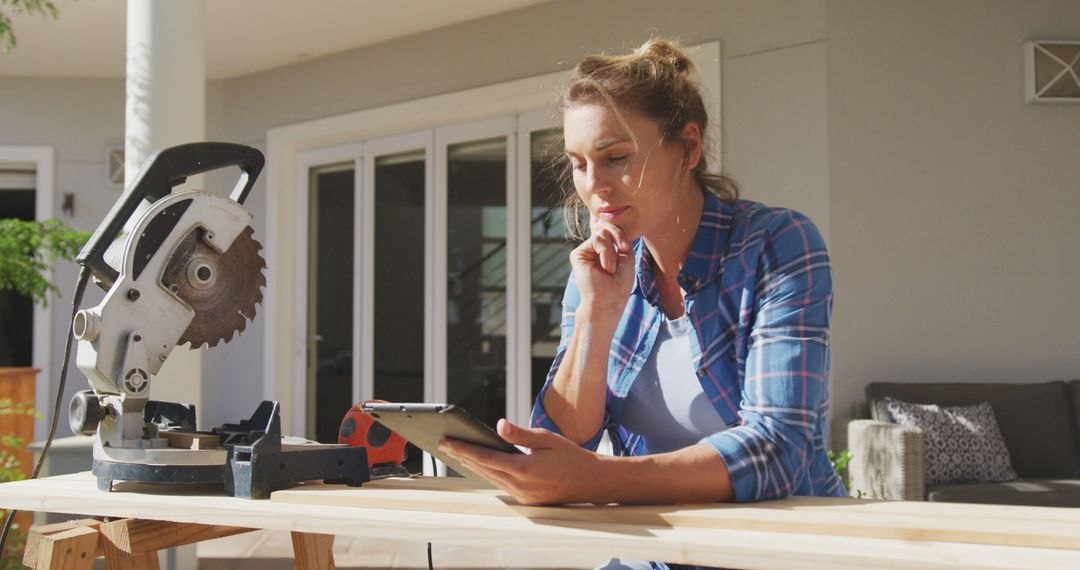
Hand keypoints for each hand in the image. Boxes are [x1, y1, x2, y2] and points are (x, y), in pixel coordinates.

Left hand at [438, 419, 601, 505]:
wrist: (590, 482)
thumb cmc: (570, 456)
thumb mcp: (547, 439)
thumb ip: (520, 434)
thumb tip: (497, 425)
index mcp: (524, 468)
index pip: (485, 457)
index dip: (463, 449)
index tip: (446, 441)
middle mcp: (520, 485)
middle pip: (482, 469)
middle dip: (462, 455)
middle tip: (444, 444)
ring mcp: (522, 495)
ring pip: (489, 478)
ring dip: (472, 465)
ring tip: (457, 452)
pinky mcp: (526, 500)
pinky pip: (500, 484)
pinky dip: (488, 472)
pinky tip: (480, 464)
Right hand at [570, 217, 635, 311]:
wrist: (609, 299)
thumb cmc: (620, 283)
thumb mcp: (626, 256)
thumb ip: (619, 238)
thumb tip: (605, 221)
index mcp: (605, 248)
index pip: (610, 228)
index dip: (619, 231)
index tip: (626, 246)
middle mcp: (594, 248)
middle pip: (606, 225)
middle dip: (619, 235)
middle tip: (624, 249)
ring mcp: (586, 250)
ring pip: (602, 232)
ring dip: (612, 250)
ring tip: (611, 268)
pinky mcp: (578, 254)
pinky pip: (596, 239)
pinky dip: (606, 252)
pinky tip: (605, 267)